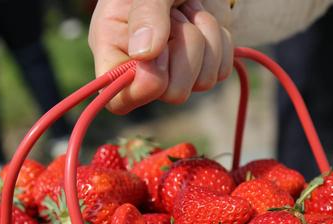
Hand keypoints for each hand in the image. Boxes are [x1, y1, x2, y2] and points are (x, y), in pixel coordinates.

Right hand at [88, 0, 233, 113]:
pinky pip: (219, 72)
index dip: (144, 87)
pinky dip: (219, 43)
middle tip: (176, 18)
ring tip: (188, 13)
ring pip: (202, 83)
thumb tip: (145, 53)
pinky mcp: (201, 71)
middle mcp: (143, 72)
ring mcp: (174, 75)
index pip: (119, 101)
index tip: (157, 53)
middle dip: (183, 50)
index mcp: (113, 52)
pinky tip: (202, 21)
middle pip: (173, 93)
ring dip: (203, 40)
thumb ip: (145, 15)